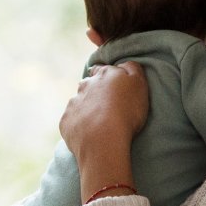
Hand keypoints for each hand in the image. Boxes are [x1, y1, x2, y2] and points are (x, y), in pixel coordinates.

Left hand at [59, 62, 148, 199]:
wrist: (104, 141)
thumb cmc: (126, 112)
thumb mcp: (139, 84)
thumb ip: (132, 69)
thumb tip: (123, 64)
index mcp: (104, 74)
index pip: (101, 68)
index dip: (106, 75)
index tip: (112, 85)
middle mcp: (85, 85)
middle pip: (87, 84)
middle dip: (94, 91)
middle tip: (107, 106)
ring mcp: (73, 103)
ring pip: (78, 102)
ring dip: (86, 109)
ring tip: (98, 123)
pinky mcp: (66, 121)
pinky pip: (72, 121)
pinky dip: (79, 125)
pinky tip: (89, 134)